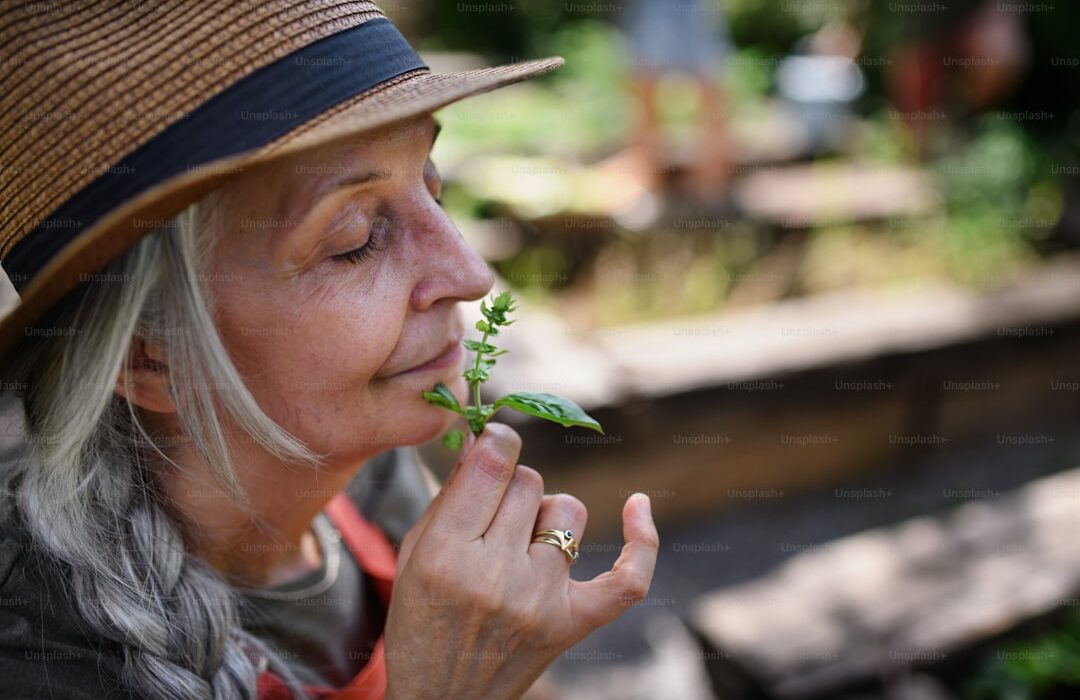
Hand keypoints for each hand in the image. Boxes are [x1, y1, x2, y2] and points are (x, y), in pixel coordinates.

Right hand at [384, 422, 658, 699]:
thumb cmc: (419, 621)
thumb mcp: (412, 554)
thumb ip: (449, 495)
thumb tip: (487, 440)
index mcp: (447, 555)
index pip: (494, 464)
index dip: (497, 442)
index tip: (494, 445)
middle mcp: (497, 576)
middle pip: (529, 482)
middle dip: (510, 488)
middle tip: (492, 518)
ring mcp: (541, 603)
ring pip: (568, 509)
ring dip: (545, 515)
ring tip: (522, 545)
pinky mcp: (573, 625)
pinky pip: (627, 579)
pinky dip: (641, 542)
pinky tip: (638, 504)